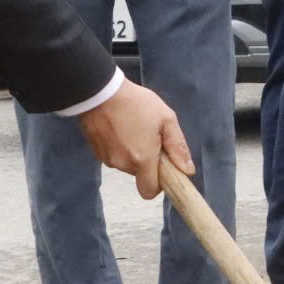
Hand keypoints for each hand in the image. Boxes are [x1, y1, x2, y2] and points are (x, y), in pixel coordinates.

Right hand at [77, 78, 193, 199]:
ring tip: (134, 128)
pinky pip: (114, 156)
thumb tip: (188, 171)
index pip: (149, 191)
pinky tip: (120, 128)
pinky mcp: (95, 152)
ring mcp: (106, 159)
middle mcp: (122, 164)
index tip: (163, 167)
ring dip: (133, 153)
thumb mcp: (166, 119)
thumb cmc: (137, 103)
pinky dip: (120, 147)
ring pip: (126, 164)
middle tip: (150, 137)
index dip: (159, 184)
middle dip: (147, 162)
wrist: (100, 91)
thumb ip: (178, 147)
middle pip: (140, 175)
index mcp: (142, 160)